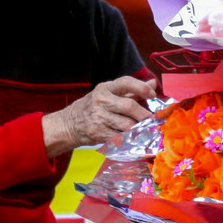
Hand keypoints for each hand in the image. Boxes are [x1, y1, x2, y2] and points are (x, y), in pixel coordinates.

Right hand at [43, 76, 157, 155]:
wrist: (69, 124)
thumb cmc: (94, 107)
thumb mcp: (109, 94)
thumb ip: (132, 91)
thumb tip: (153, 84)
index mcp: (105, 88)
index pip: (125, 82)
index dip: (141, 87)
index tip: (152, 94)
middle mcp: (101, 101)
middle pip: (129, 106)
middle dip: (144, 115)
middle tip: (153, 120)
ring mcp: (99, 118)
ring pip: (127, 125)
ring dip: (140, 130)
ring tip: (146, 131)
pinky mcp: (98, 133)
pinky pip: (120, 138)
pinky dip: (130, 140)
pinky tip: (135, 140)